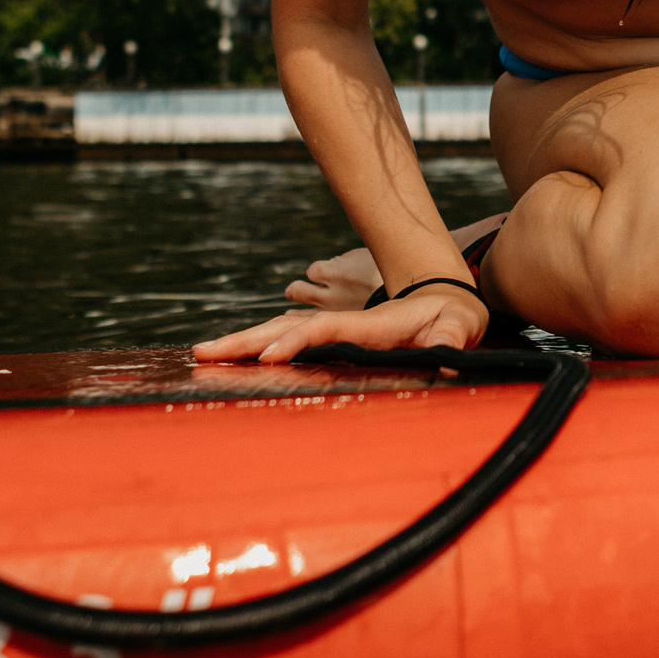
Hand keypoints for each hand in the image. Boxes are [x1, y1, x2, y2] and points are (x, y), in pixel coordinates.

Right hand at [191, 286, 487, 362]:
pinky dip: (261, 345)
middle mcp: (342, 324)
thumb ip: (450, 338)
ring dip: (243, 342)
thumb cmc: (455, 319)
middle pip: (284, 328)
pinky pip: (290, 341)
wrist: (452, 301)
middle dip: (244, 340)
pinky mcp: (336, 340)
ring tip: (203, 354)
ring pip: (280, 332)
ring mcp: (336, 331)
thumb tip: (444, 355)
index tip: (267, 357)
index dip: (293, 341)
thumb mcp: (457, 327)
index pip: (321, 331)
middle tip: (201, 353)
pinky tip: (238, 357)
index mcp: (366, 324)